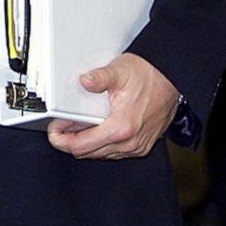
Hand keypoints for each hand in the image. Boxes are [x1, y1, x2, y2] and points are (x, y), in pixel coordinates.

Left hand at [46, 53, 178, 159]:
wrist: (172, 79)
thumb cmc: (149, 76)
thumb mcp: (119, 71)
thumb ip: (99, 78)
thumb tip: (84, 81)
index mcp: (120, 127)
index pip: (81, 147)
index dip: (61, 140)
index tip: (54, 132)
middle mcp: (129, 142)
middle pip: (88, 153)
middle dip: (71, 141)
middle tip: (61, 126)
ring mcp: (136, 146)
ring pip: (101, 154)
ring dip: (87, 142)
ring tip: (77, 125)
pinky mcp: (141, 145)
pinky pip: (114, 151)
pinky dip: (102, 143)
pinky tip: (96, 128)